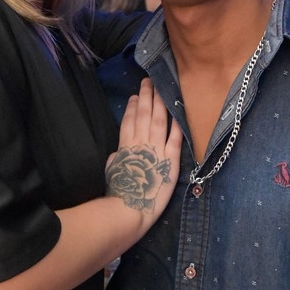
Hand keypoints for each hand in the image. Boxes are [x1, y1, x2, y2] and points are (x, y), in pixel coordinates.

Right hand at [106, 78, 181, 225]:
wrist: (130, 208)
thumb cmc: (118, 193)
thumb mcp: (112, 170)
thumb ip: (117, 157)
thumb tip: (119, 152)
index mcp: (125, 146)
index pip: (129, 121)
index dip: (132, 107)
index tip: (134, 96)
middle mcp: (141, 143)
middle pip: (143, 114)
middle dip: (146, 97)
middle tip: (148, 81)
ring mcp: (157, 150)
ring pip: (158, 120)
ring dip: (159, 103)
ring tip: (160, 89)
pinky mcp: (171, 160)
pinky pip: (175, 138)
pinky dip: (176, 125)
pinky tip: (178, 112)